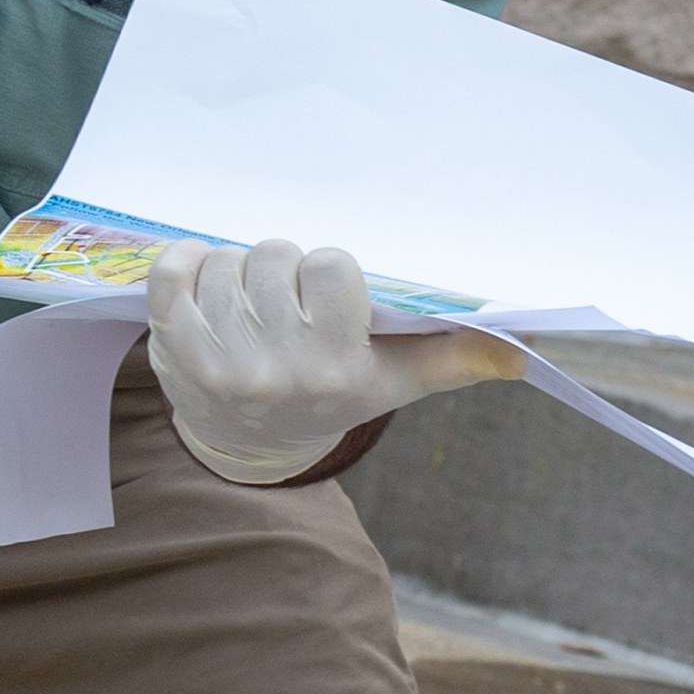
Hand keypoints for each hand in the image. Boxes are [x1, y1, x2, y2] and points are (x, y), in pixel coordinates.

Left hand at [145, 237, 525, 485]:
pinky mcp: (175, 349)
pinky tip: (199, 278)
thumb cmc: (326, 391)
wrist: (247, 438)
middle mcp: (284, 366)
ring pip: (227, 260)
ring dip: (231, 270)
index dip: (324, 272)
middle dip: (276, 269)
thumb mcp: (391, 380)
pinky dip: (183, 262)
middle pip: (275, 255)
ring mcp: (226, 361)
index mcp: (340, 366)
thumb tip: (520, 352)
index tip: (322, 297)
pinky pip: (173, 271)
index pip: (331, 265)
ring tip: (243, 305)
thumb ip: (452, 357)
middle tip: (279, 302)